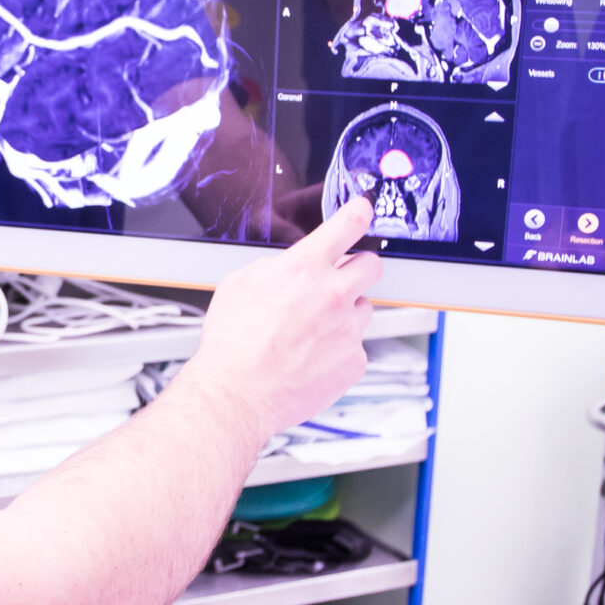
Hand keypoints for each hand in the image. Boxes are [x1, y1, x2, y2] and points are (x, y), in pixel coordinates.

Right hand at [176, 197, 381, 440]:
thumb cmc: (232, 344)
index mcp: (304, 268)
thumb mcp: (239, 285)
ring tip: (312, 332)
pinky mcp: (355, 361)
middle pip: (372, 265)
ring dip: (346, 313)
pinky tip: (312, 358)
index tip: (363, 210)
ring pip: (364, 308)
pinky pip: (355, 346)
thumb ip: (274, 268)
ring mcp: (348, 329)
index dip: (359, 213)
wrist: (238, 394)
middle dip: (359, 267)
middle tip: (342, 280)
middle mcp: (333, 294)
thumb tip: (287, 269)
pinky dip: (339, 350)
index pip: (346, 226)